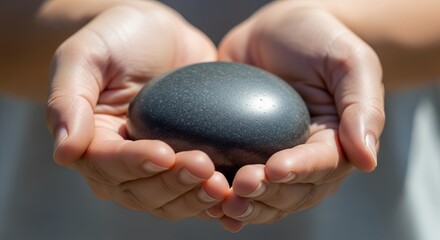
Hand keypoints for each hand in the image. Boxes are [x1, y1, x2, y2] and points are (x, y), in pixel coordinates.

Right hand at [46, 2, 228, 219]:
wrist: (156, 35)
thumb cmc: (115, 39)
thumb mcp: (83, 56)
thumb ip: (68, 100)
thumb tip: (64, 152)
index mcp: (93, 143)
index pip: (109, 165)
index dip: (135, 164)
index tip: (162, 153)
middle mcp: (124, 163)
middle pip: (143, 191)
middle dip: (173, 184)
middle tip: (202, 167)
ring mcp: (157, 166)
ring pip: (172, 199)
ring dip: (196, 197)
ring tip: (222, 185)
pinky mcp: (186, 160)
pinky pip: (197, 189)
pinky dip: (214, 198)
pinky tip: (234, 192)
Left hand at [218, 2, 383, 230]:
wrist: (276, 31)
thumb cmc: (319, 40)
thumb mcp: (349, 61)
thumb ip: (362, 107)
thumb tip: (367, 160)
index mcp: (334, 141)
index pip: (322, 166)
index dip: (299, 171)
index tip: (275, 168)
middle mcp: (304, 157)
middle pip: (292, 191)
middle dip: (267, 192)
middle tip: (242, 185)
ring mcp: (271, 157)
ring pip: (265, 197)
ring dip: (246, 204)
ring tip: (223, 201)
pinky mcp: (243, 152)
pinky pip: (236, 182)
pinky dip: (225, 198)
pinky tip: (212, 205)